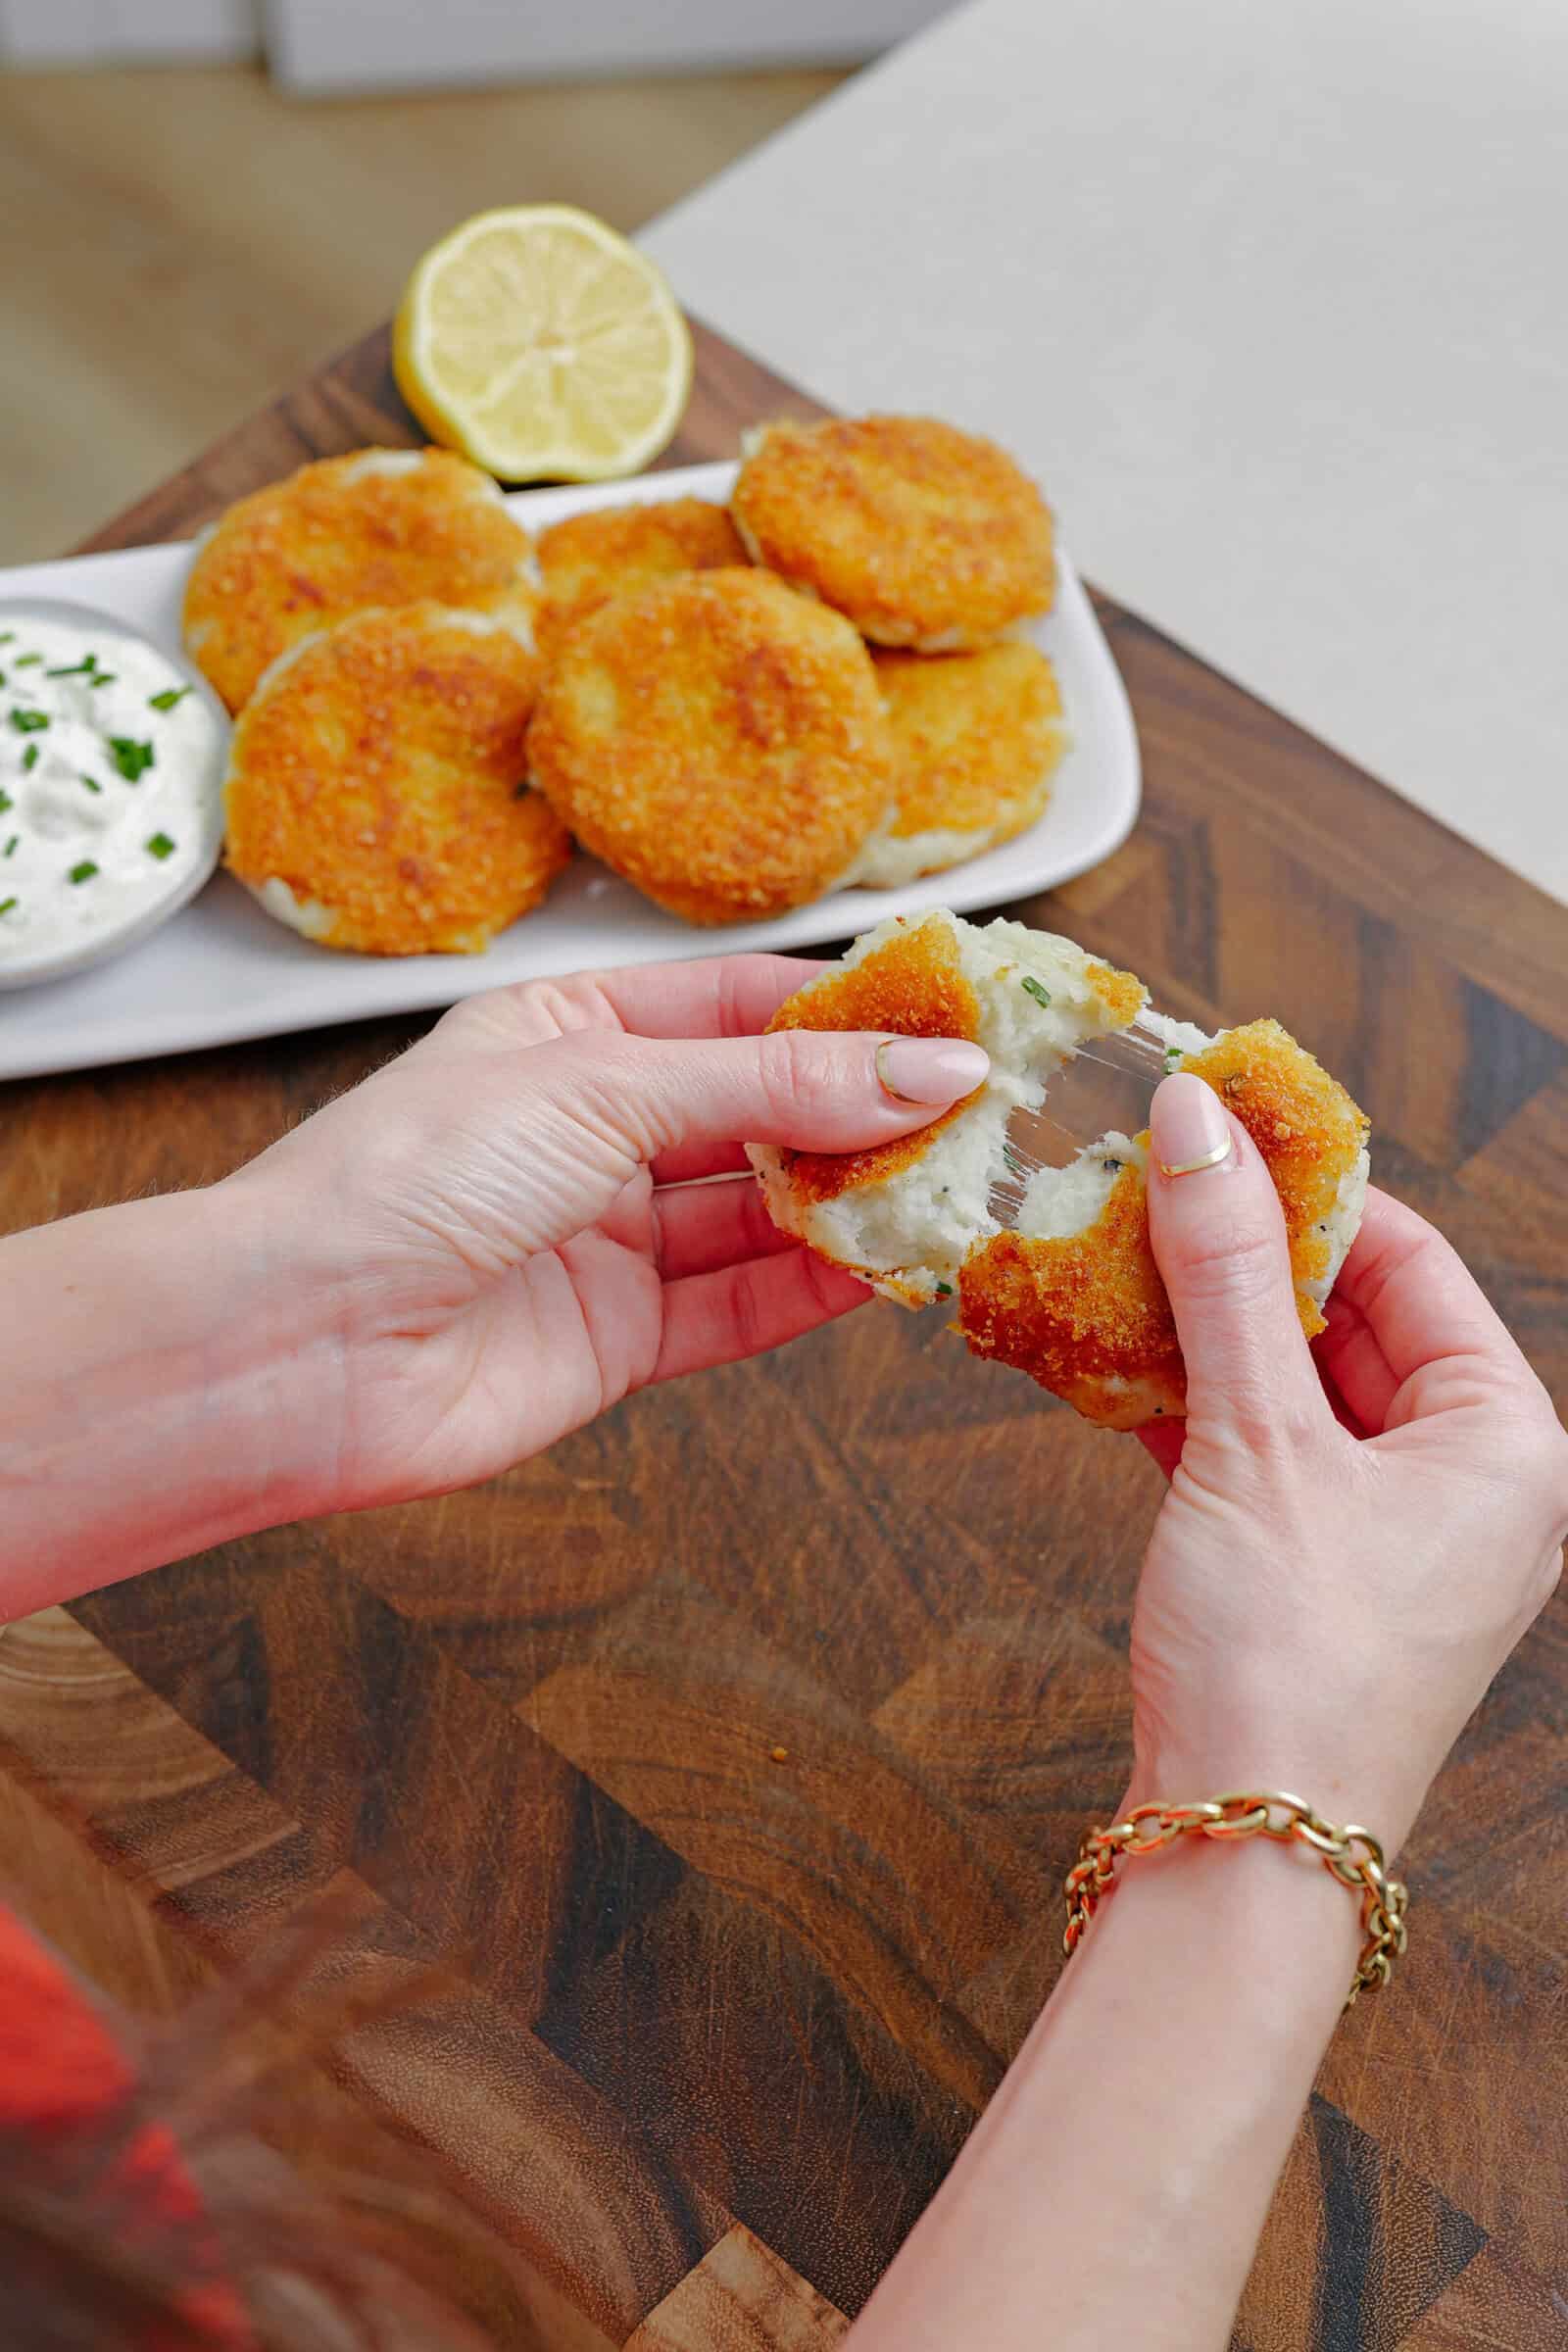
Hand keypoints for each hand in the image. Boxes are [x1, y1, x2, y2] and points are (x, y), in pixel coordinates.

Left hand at [222, 955, 986, 1517]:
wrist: (299, 1347)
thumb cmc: (411, 1176)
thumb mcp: (606, 1088)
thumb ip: (775, 1085)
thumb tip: (933, 1070)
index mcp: (570, 1032)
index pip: (740, 1006)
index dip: (850, 1015)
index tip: (960, 1023)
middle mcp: (593, 1131)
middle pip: (762, 1112)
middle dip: (867, 1115)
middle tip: (984, 1116)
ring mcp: (608, 1238)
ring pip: (762, 1214)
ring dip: (855, 1205)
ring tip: (957, 1192)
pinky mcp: (617, 1338)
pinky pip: (739, 1307)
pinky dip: (814, 1292)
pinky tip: (888, 1273)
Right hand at [1127, 1074, 1567, 1848]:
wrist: (1242, 1845)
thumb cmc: (1289, 1657)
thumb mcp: (1255, 1439)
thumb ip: (1221, 1273)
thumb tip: (1196, 1121)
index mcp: (1507, 1438)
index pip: (1409, 1260)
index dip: (1306, 1189)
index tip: (1210, 1129)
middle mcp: (1469, 1480)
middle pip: (1349, 1317)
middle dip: (1240, 1260)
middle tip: (1143, 1188)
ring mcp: (1393, 1531)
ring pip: (1294, 1385)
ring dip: (1204, 1330)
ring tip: (1112, 1263)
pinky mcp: (1319, 1571)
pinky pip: (1262, 1450)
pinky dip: (1192, 1405)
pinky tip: (1114, 1362)